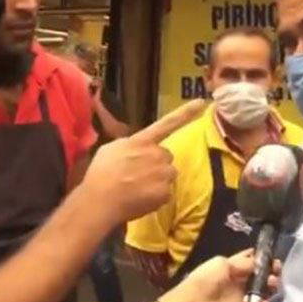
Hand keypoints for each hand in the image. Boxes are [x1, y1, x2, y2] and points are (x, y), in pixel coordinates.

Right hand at [81, 99, 204, 222]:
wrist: (100, 199)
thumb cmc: (100, 173)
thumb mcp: (111, 149)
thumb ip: (129, 145)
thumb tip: (136, 148)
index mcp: (142, 141)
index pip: (167, 123)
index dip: (185, 112)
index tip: (202, 102)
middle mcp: (157, 153)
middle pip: (166, 156)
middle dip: (157, 163)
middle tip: (138, 174)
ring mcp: (163, 173)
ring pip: (168, 174)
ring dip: (159, 179)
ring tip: (139, 188)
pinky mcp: (165, 192)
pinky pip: (165, 193)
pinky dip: (156, 197)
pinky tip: (141, 199)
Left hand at [158, 250, 281, 301]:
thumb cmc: (206, 280)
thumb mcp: (222, 263)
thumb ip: (243, 262)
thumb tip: (258, 262)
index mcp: (230, 267)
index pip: (250, 261)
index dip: (262, 259)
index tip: (272, 258)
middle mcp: (237, 282)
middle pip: (259, 276)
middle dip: (270, 272)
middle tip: (276, 270)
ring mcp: (241, 297)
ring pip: (262, 291)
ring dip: (270, 286)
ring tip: (272, 282)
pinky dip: (266, 301)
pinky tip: (267, 298)